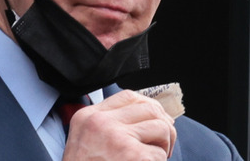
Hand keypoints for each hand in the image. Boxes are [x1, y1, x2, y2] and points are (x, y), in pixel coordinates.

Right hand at [62, 90, 176, 160]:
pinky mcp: (133, 156)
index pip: (128, 96)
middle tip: (163, 145)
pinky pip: (160, 154)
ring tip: (152, 160)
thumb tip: (151, 113)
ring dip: (164, 147)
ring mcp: (117, 138)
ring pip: (161, 128)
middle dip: (164, 126)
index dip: (148, 106)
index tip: (156, 119)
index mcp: (88, 118)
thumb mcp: (85, 143)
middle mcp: (101, 123)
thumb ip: (108, 126)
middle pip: (149, 108)